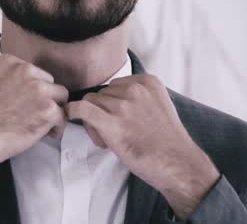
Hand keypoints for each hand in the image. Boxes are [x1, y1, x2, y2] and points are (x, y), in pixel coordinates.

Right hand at [0, 54, 67, 203]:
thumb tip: (34, 89)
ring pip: (60, 98)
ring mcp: (38, 89)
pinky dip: (55, 129)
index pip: (36, 74)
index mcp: (10, 61)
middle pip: (50, 84)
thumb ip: (13, 80)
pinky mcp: (47, 109)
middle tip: (29, 117)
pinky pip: (63, 117)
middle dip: (44, 100)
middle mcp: (25, 70)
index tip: (20, 105)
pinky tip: (39, 135)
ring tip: (36, 126)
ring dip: (52, 112)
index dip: (32, 92)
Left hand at [65, 74, 218, 218]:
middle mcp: (134, 89)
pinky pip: (81, 108)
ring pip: (91, 102)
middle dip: (103, 111)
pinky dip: (71, 111)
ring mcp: (123, 105)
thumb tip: (109, 100)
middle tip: (116, 134)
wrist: (177, 164)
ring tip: (110, 140)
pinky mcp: (111, 122)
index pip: (115, 85)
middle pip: (102, 93)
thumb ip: (137, 98)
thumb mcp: (157, 106)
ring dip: (94, 120)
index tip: (122, 121)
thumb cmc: (167, 142)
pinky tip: (69, 116)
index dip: (113, 104)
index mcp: (147, 82)